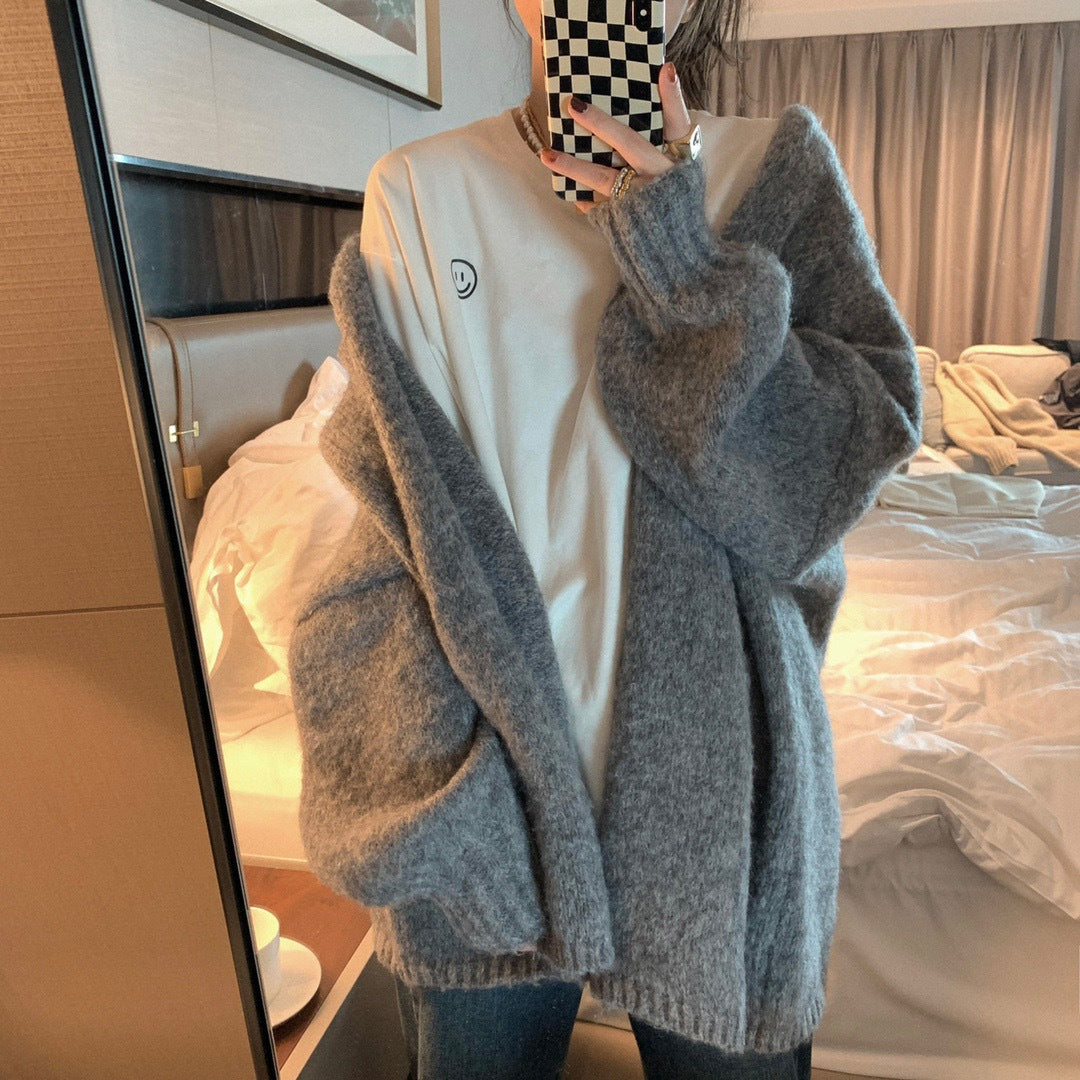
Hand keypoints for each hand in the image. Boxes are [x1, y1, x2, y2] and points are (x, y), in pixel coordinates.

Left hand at [538, 62, 693, 213]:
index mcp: (679, 160)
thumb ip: (668, 136)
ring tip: (546, 154)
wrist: (677, 252)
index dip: (673, 98)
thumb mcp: (682, 169)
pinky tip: (566, 191)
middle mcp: (660, 176)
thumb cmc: (676, 201)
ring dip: (573, 165)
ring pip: (603, 177)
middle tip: (572, 104)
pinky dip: (583, 199)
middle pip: (629, 143)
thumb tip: (659, 83)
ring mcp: (640, 198)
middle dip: (601, 123)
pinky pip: (597, 207)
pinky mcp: (624, 219)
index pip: (679, 123)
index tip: (665, 70)